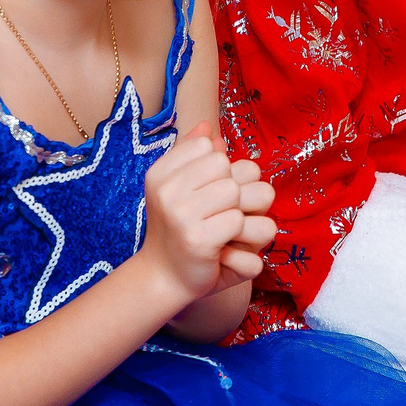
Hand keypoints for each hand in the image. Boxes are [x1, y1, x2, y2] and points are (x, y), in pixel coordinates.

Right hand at [137, 135, 276, 304]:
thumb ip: (193, 157)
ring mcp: (180, 215)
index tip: (207, 195)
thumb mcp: (179, 190)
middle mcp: (167, 190)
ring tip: (227, 234)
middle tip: (222, 217)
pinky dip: (242, 242)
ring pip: (240, 194)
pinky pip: (241, 222)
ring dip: (244, 218)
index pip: (212, 149)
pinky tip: (224, 251)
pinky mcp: (198, 240)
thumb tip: (209, 126)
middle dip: (239, 193)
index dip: (222, 172)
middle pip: (230, 167)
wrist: (165, 278)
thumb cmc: (179, 230)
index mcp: (161, 173)